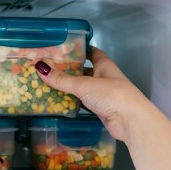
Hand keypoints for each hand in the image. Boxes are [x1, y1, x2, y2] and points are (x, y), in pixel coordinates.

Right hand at [34, 47, 152, 141]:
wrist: (130, 120)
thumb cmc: (111, 95)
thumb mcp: (84, 85)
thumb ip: (62, 79)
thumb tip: (40, 68)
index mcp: (104, 65)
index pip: (92, 53)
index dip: (80, 49)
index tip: (64, 48)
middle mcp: (105, 78)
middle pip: (86, 71)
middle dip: (70, 70)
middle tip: (50, 68)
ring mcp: (104, 94)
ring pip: (84, 88)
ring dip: (71, 87)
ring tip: (50, 84)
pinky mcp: (102, 109)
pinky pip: (85, 103)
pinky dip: (74, 102)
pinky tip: (61, 101)